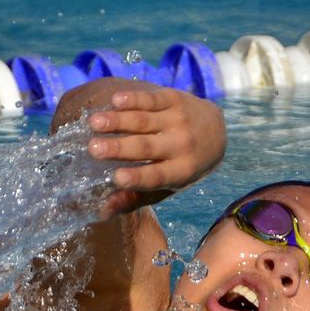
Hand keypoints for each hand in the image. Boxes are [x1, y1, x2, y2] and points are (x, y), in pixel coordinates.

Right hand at [86, 87, 225, 215]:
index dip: (137, 178)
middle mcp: (182, 146)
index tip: (117, 178)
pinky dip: (134, 99)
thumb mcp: (166, 186)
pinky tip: (115, 100)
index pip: (156, 176)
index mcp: (180, 172)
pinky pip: (152, 99)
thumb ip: (135, 198)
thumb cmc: (181, 165)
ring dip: (118, 120)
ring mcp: (179, 120)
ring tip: (94, 122)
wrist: (216, 132)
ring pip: (145, 121)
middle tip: (93, 148)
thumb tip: (103, 211)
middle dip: (119, 148)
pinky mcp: (175, 99)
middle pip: (146, 147)